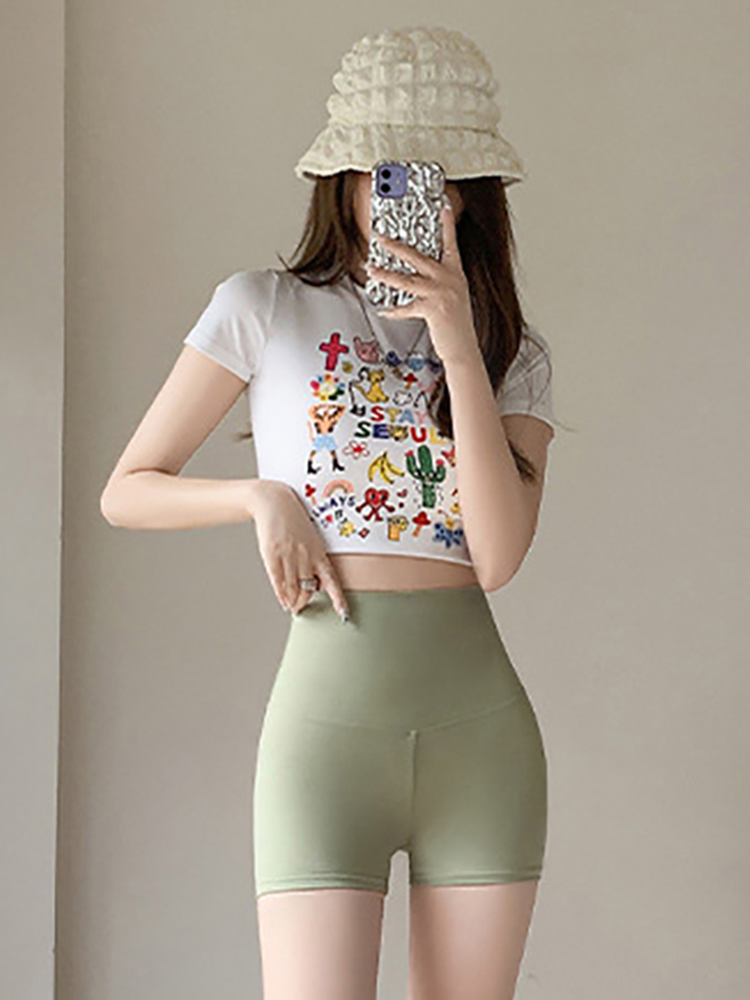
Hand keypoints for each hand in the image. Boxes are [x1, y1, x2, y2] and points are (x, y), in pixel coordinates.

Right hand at [250, 480, 348, 619]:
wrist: (274, 502)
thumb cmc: (294, 520)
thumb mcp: (311, 537)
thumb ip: (314, 557)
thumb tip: (316, 580)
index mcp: (319, 551)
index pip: (331, 580)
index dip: (338, 598)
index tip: (344, 614)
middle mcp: (306, 556)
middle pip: (308, 589)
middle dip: (305, 602)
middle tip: (301, 609)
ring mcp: (288, 555)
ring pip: (293, 588)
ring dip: (293, 601)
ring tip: (292, 608)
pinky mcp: (272, 554)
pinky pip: (278, 581)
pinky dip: (281, 594)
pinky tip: (283, 601)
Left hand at [365, 201, 480, 365]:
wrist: (464, 347)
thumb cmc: (457, 324)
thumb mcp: (454, 296)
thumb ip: (440, 282)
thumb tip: (418, 275)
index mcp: (455, 273)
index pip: (451, 243)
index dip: (447, 224)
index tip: (444, 205)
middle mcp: (449, 280)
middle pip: (418, 257)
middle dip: (396, 246)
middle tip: (380, 237)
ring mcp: (441, 293)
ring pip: (407, 279)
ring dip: (385, 274)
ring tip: (370, 268)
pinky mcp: (433, 309)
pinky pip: (407, 307)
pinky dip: (393, 310)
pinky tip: (383, 310)